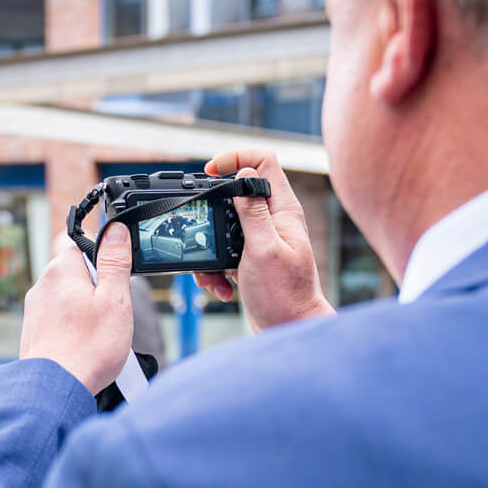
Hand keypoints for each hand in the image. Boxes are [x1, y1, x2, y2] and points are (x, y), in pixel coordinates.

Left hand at [20, 226, 133, 394]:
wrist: (54, 389)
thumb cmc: (88, 348)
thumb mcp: (114, 299)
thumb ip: (114, 261)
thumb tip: (114, 230)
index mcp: (61, 270)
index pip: (79, 244)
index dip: (100, 257)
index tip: (113, 277)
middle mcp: (42, 286)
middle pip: (74, 273)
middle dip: (94, 288)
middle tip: (110, 312)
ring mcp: (35, 311)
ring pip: (66, 299)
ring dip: (83, 311)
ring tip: (98, 336)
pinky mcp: (33, 333)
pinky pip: (58, 321)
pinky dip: (71, 330)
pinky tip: (83, 348)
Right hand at [198, 149, 335, 330]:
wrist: (287, 330)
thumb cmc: (285, 296)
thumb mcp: (263, 250)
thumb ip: (253, 212)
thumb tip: (243, 175)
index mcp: (283, 211)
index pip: (263, 162)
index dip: (235, 158)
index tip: (211, 171)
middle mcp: (275, 220)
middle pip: (238, 190)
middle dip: (212, 208)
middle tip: (199, 223)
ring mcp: (263, 239)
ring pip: (224, 224)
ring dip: (209, 248)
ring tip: (212, 273)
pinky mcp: (251, 259)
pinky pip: (223, 252)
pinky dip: (215, 269)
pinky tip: (221, 286)